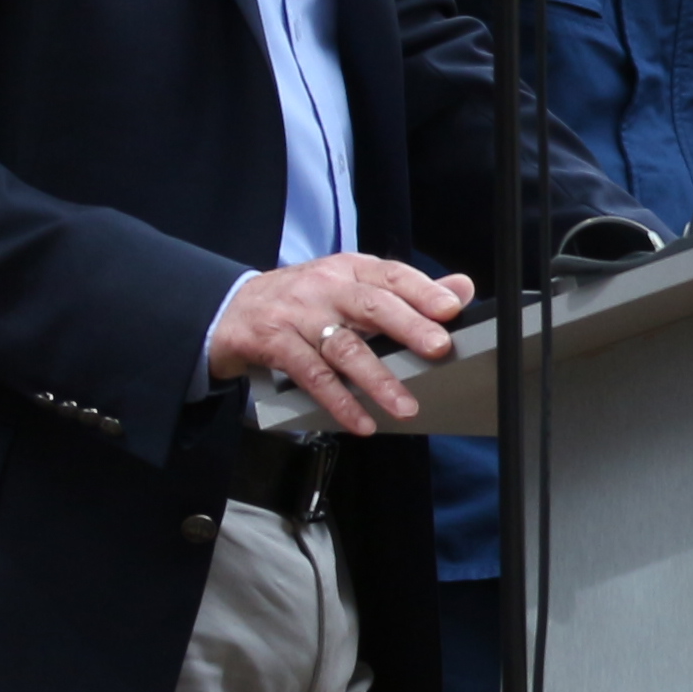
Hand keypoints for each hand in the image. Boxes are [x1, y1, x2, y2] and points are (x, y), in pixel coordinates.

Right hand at [209, 252, 474, 435]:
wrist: (230, 310)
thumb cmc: (304, 302)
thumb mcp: (350, 286)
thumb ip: (405, 292)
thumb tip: (461, 288)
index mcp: (349, 270)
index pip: (391, 275)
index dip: (423, 290)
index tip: (451, 309)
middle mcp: (324, 288)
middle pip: (371, 306)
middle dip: (408, 327)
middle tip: (438, 350)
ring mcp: (297, 316)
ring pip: (344, 347)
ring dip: (377, 380)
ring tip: (406, 407)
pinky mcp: (274, 344)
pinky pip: (312, 376)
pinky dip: (339, 401)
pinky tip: (362, 421)